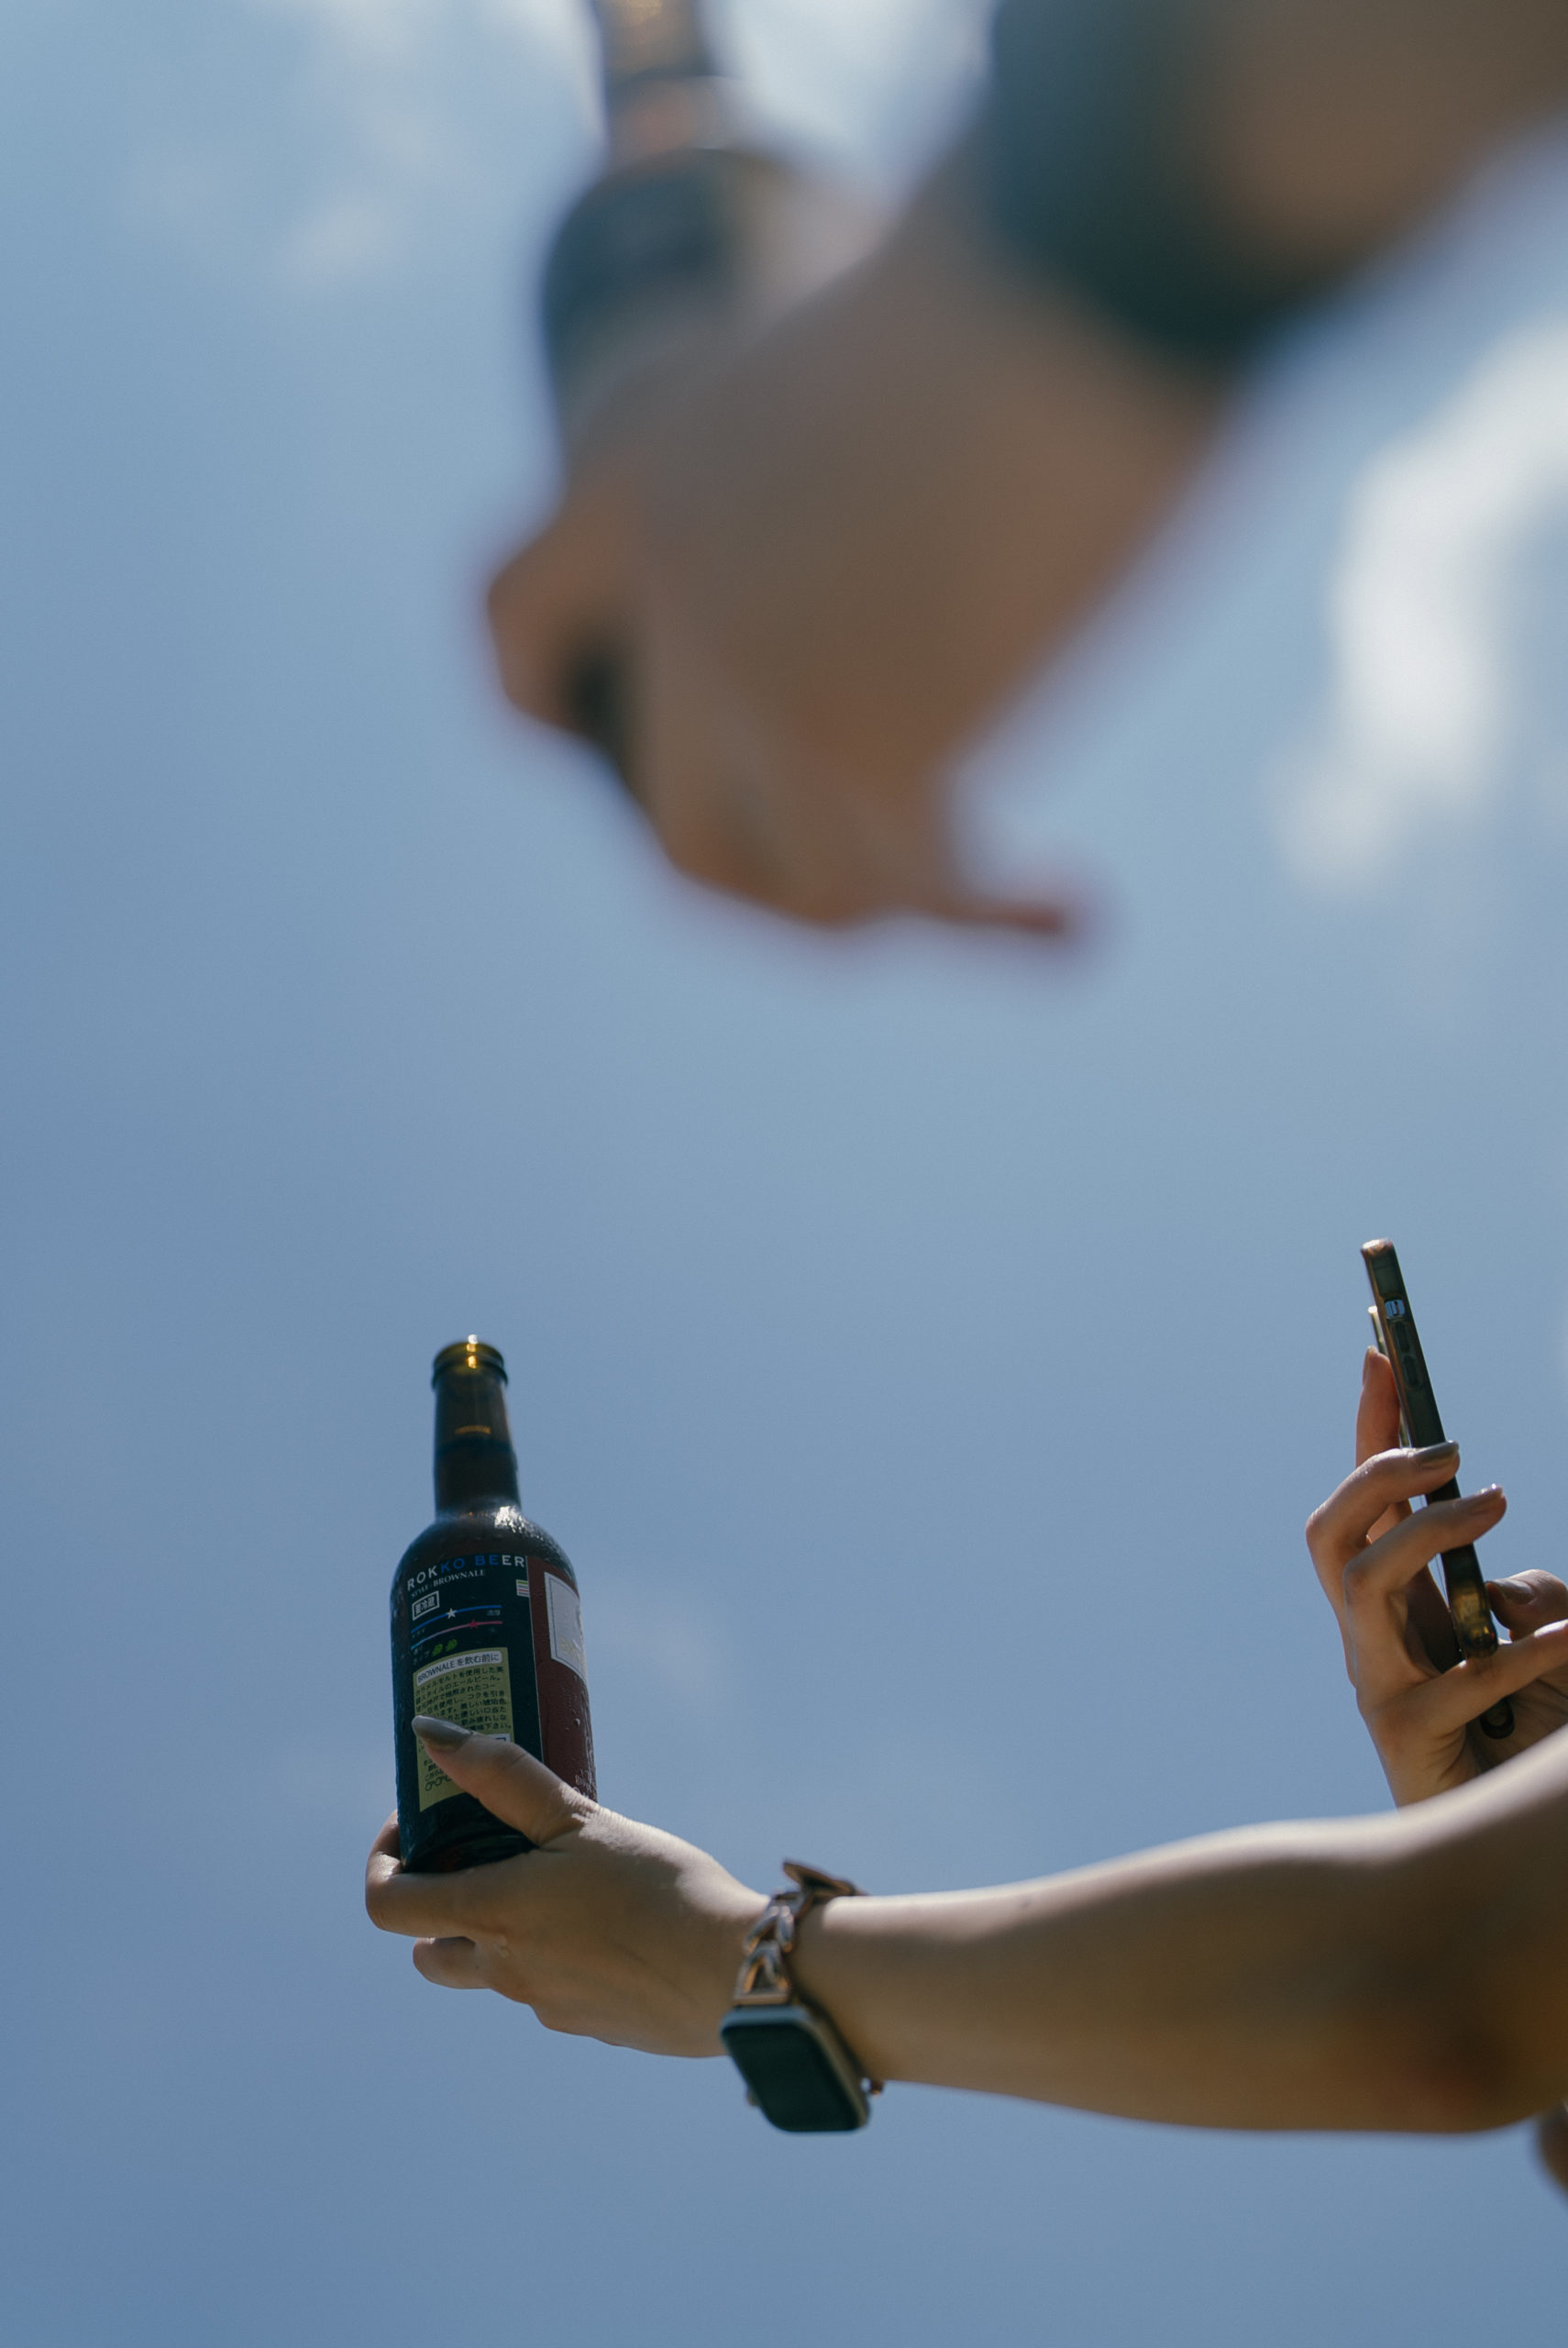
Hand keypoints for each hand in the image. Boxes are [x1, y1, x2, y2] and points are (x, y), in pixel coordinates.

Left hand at [364, 1719, 763, 2054]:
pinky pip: (547, 1987)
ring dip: (501, 1927)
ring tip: (561, 1878)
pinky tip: (611, 1920)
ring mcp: (545, 2007)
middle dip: (437, 1902)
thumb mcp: (580, 1819)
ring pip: (493, 1967)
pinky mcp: (589, 2026)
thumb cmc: (659, 1888)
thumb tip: (429, 1735)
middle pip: (428, 1948)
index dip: (385, 1861)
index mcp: (493, 1917)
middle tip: (483, 1854)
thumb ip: (502, 1778)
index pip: (387, 1906)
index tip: (418, 1826)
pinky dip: (555, 1953)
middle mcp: (505, 1972)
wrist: (736, 1977)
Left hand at [488, 175, 1216, 930]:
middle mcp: (671, 594)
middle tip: (880, 885)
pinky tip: (1069, 915)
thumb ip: (841, 501)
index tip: (589, 751)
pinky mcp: (863, 742)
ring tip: (991, 895)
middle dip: (777, 884)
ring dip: (900, 909)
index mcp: (642, 472)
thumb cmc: (1034, 260)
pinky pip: (917, 889)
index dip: (547, 705)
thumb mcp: (878, 375)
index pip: (512, 619)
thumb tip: (901, 599)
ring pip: (805, 881)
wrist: (1087, 238)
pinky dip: (990, 921)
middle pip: (678, 822)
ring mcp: (755, 680)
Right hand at [1306, 1348, 1567, 1804]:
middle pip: (1332, 1529)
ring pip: (1363, 1579)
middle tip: (1455, 1452)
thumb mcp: (1526, 1633)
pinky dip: (1521, 1649)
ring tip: (1498, 1503)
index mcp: (1388, 1601)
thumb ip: (1522, 1590)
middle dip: (1380, 1474)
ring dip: (1427, 1530)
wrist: (1495, 1833)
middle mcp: (1366, 1633)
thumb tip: (1507, 1569)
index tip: (1382, 1346)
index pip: (1362, 1494)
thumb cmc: (1517, 1731)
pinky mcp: (1407, 1732)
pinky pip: (1459, 1676)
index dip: (1369, 1422)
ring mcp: (1376, 1680)